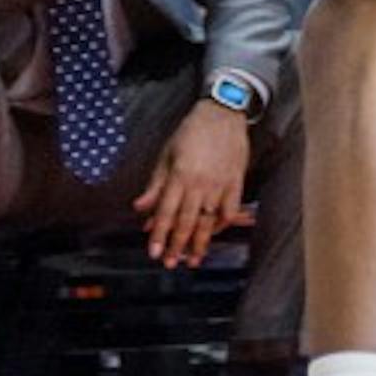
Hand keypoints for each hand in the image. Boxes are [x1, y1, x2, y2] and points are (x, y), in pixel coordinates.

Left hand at [137, 100, 247, 266]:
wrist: (223, 112)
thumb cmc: (191, 131)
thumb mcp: (166, 153)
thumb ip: (155, 184)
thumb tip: (140, 208)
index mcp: (180, 175)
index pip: (166, 212)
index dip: (159, 235)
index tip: (154, 253)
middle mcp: (200, 183)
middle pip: (187, 222)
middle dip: (177, 246)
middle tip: (171, 263)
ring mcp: (220, 184)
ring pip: (209, 221)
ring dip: (200, 243)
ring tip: (193, 260)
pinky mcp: (236, 182)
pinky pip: (230, 210)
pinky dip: (222, 225)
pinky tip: (214, 234)